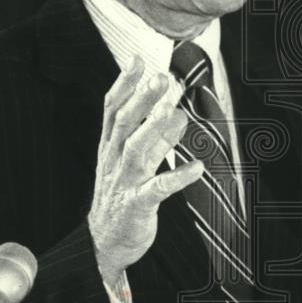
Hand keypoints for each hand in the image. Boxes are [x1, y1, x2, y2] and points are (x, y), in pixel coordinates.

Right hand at [88, 56, 202, 283]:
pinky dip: (178, 177)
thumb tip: (173, 109)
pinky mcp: (137, 206)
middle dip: (141, 100)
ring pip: (137, 151)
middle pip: (124, 124)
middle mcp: (113, 161)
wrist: (104, 243)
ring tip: (173, 112)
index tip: (137, 59)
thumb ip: (151, 135)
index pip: (111, 109)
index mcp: (109, 147)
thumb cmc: (121, 195)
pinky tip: (198, 167)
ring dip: (154, 130)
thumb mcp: (132, 161)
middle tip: (160, 78)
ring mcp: (124, 183)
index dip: (123, 84)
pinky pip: (158, 189)